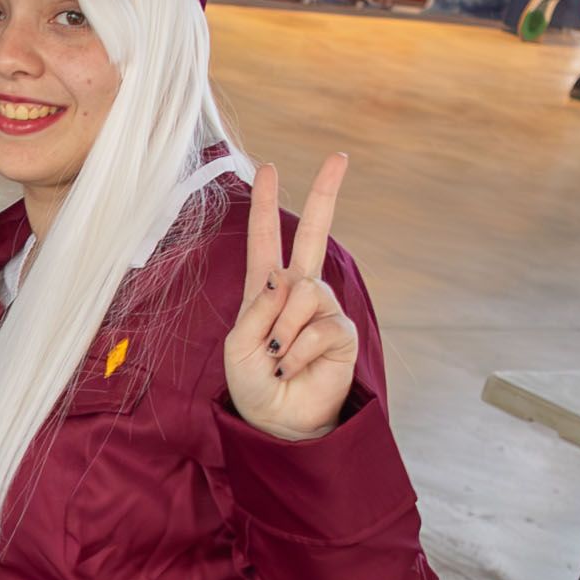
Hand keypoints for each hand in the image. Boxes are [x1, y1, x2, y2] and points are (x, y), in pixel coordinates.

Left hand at [225, 155, 362, 443]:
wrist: (279, 422)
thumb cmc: (253, 385)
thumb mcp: (239, 346)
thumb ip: (258, 309)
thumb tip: (285, 277)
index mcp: (264, 290)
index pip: (264, 239)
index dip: (264, 204)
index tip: (268, 168)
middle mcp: (297, 292)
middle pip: (313, 234)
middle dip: (325, 194)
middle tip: (339, 157)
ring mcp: (321, 309)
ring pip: (304, 293)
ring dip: (285, 330)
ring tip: (279, 357)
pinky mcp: (341, 332)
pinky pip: (319, 326)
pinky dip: (299, 350)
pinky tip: (293, 367)